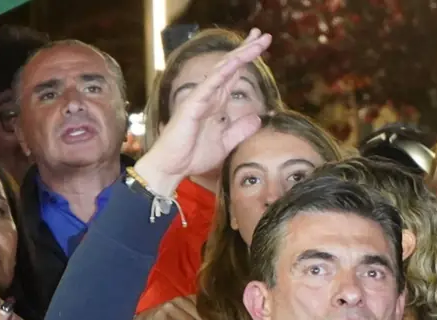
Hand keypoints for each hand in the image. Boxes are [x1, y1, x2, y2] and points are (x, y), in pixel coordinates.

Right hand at [134, 29, 271, 194]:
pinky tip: (236, 61)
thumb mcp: (225, 143)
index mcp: (217, 103)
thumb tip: (258, 118)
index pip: (235, 75)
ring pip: (223, 70)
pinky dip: (223, 72)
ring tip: (256, 43)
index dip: (248, 60)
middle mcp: (209, 95)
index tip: (262, 45)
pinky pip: (209, 85)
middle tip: (263, 35)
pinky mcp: (192, 105)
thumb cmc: (193, 155)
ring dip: (240, 55)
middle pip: (231, 67)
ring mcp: (200, 97)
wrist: (172, 167)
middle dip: (247, 49)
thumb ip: (240, 130)